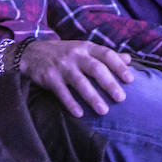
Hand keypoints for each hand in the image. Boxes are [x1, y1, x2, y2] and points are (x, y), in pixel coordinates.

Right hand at [17, 39, 133, 117]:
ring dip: (92, 97)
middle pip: (95, 68)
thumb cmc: (63, 53)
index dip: (119, 67)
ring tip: (103, 111)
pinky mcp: (49, 77)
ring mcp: (61, 66)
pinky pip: (61, 92)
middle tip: (121, 98)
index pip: (106, 54)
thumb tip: (129, 59)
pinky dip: (70, 103)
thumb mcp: (83, 49)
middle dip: (109, 84)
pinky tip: (80, 114)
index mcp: (86, 47)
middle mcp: (75, 55)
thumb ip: (104, 55)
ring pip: (79, 82)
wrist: (30, 53)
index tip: (130, 80)